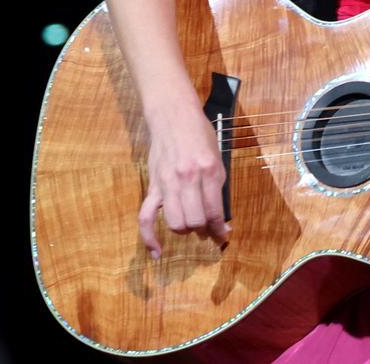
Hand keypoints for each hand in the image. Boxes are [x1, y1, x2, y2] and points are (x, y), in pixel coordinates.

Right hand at [139, 100, 230, 258]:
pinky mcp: (153, 185)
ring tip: (190, 226)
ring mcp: (167, 183)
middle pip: (195, 221)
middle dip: (203, 230)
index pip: (214, 211)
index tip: (223, 235)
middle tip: (207, 228)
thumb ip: (217, 186)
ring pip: (175, 222)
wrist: (173, 117)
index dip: (220, 229)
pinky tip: (157, 251)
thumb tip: (220, 216)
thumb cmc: (199, 135)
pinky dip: (149, 237)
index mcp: (208, 171)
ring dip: (185, 230)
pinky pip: (146, 217)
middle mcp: (187, 179)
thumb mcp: (217, 158)